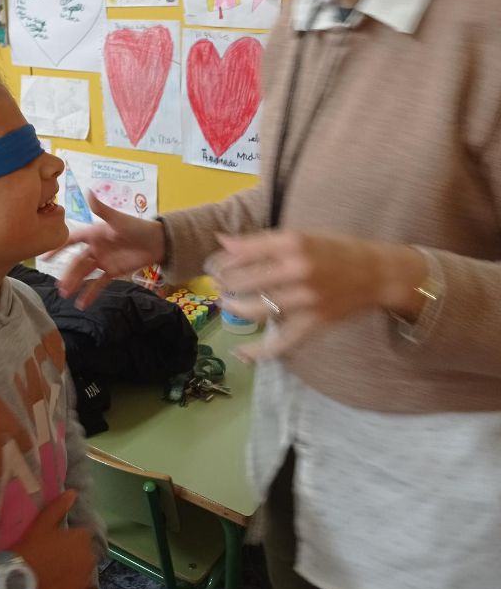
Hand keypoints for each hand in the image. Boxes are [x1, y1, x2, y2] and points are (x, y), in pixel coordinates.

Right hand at [13, 492, 94, 588]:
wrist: (19, 579)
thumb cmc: (32, 547)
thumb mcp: (43, 523)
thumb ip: (59, 507)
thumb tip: (72, 493)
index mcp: (83, 539)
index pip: (83, 538)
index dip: (70, 542)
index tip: (57, 546)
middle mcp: (89, 559)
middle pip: (84, 557)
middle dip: (74, 558)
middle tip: (54, 562)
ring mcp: (84, 582)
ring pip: (81, 577)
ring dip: (73, 576)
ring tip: (54, 578)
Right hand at [53, 190, 165, 307]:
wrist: (158, 242)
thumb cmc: (137, 227)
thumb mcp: (118, 219)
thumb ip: (101, 209)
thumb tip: (88, 192)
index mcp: (93, 234)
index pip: (71, 241)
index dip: (57, 248)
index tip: (44, 257)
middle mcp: (94, 247)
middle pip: (76, 262)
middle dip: (67, 274)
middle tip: (60, 287)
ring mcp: (103, 260)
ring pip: (84, 274)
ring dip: (75, 284)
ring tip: (66, 295)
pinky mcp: (112, 272)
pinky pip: (98, 284)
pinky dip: (90, 293)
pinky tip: (82, 304)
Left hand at [208, 230, 426, 361]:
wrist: (378, 274)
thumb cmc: (336, 251)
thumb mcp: (301, 236)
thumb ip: (261, 241)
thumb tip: (221, 240)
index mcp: (292, 241)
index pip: (241, 252)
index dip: (219, 261)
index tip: (211, 266)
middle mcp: (297, 268)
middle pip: (243, 280)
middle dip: (223, 284)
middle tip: (218, 285)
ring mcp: (306, 298)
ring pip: (255, 309)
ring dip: (234, 308)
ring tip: (228, 304)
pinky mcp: (314, 322)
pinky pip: (281, 342)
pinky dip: (259, 351)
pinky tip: (241, 353)